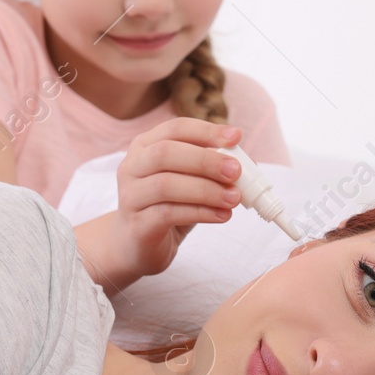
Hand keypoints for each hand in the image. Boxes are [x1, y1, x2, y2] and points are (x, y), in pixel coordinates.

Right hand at [107, 119, 245, 280]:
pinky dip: (200, 212)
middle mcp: (132, 167)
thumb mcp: (187, 181)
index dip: (206, 131)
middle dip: (205, 161)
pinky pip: (168, 214)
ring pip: (166, 185)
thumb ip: (208, 168)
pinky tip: (222, 215)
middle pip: (165, 153)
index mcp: (144, 147)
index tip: (236, 137)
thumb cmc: (166, 206)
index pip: (174, 129)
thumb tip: (243, 162)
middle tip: (236, 171)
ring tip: (234, 198)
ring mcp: (130, 196)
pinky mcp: (137, 225)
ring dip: (206, 190)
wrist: (137, 245)